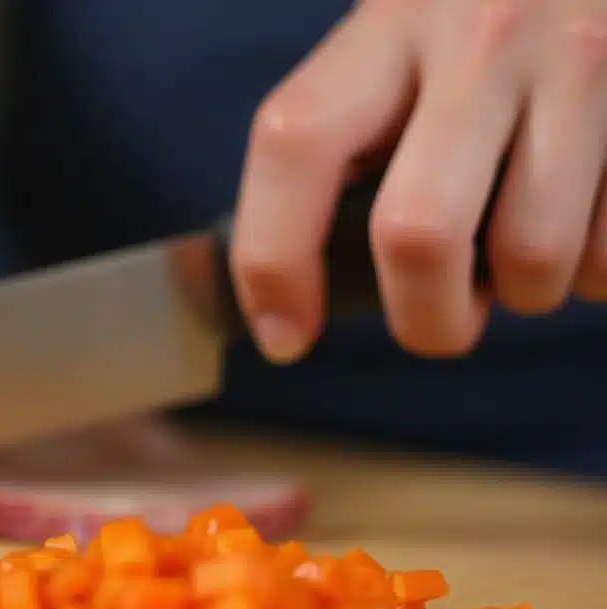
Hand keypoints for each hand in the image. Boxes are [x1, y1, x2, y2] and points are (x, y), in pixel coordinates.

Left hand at [230, 0, 606, 363]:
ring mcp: (583, 63)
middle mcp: (484, 36)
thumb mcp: (406, 39)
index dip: (272, 261)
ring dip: (525, 292)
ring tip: (525, 250)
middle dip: (425, 318)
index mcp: (391, 24)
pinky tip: (586, 218)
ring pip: (532, 256)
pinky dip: (594, 270)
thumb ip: (356, 133)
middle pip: (418, 233)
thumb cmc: (488, 17)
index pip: (298, 144)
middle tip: (438, 321)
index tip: (282, 337)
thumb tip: (299, 294)